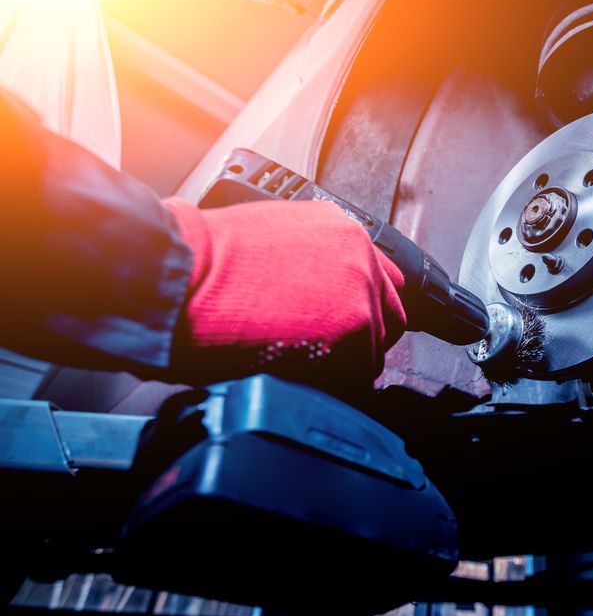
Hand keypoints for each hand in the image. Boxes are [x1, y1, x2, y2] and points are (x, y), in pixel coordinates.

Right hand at [166, 198, 405, 388]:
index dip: (363, 309)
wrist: (180, 273)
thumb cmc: (203, 262)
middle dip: (363, 341)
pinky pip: (360, 373)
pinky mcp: (354, 328)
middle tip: (328, 357)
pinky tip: (305, 380)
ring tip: (304, 371)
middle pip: (389, 316)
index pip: (381, 280)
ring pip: (375, 348)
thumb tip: (318, 292)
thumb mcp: (269, 240)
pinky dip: (337, 385)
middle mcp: (360, 254)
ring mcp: (362, 290)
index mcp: (341, 230)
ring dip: (346, 365)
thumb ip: (309, 262)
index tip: (349, 327)